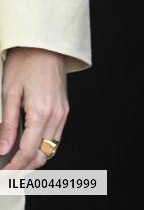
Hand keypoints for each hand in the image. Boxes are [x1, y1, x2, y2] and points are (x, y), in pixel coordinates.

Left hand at [0, 49, 68, 169]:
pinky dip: (43, 147)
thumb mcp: (9, 92)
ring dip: (35, 160)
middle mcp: (56, 114)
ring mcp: (63, 111)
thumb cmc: (26, 62)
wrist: (46, 43)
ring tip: (16, 163)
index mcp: (41, 112)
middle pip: (42, 155)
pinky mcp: (65, 107)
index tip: (3, 174)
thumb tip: (2, 149)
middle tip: (7, 174)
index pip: (27, 152)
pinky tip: (30, 146)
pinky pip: (56, 135)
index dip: (13, 167)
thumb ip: (8, 124)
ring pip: (51, 148)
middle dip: (24, 169)